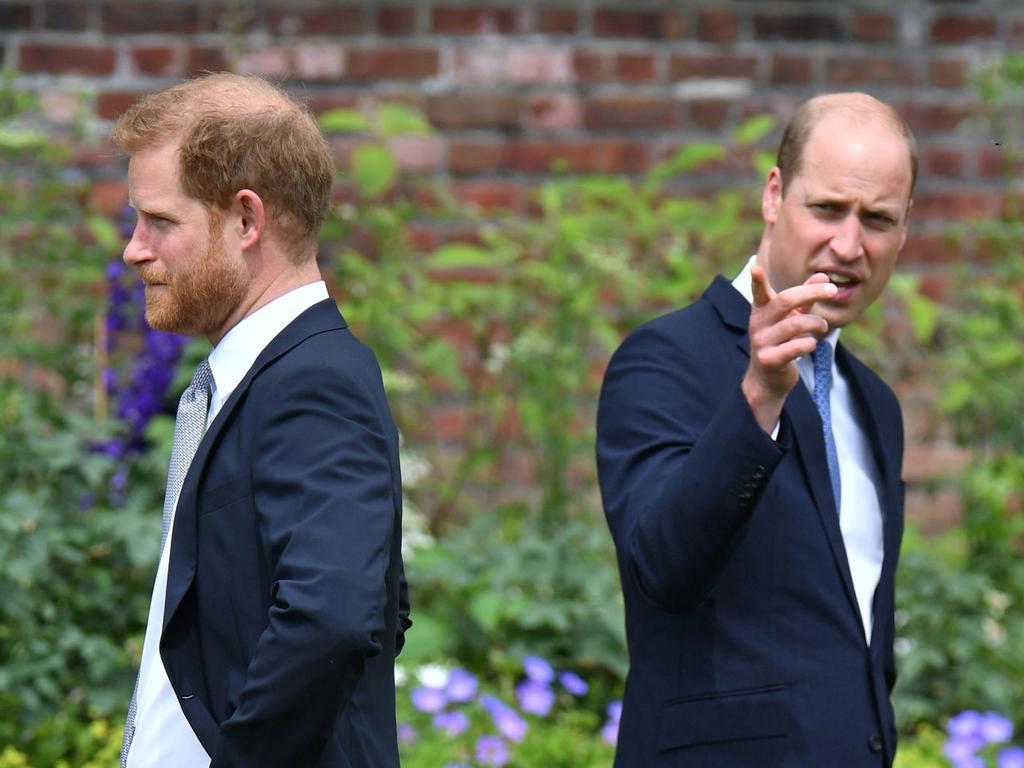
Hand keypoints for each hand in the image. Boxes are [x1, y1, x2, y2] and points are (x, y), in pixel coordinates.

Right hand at [741, 265, 836, 432]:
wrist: (768, 379)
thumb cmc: (782, 341)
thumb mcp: (792, 317)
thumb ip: (806, 298)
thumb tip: (823, 276)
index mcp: (762, 310)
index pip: (759, 292)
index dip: (757, 280)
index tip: (755, 267)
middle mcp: (758, 323)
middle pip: (785, 301)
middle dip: (811, 293)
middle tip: (832, 290)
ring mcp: (762, 342)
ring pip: (796, 324)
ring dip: (817, 323)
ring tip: (822, 326)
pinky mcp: (769, 360)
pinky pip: (797, 347)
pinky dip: (810, 343)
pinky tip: (810, 345)